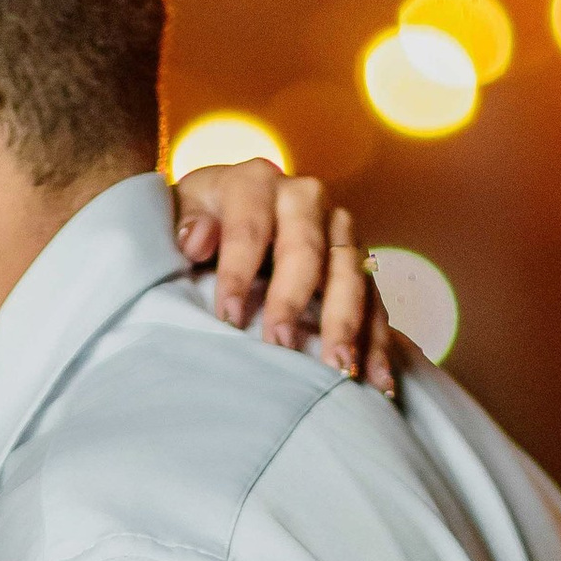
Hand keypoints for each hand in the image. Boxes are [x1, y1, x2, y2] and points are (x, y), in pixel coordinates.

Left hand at [172, 162, 395, 394]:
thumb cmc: (201, 219)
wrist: (229, 210)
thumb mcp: (183, 210)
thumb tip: (196, 240)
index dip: (238, 272)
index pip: (250, 228)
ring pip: (350, 275)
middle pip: (306, 250)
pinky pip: (374, 300)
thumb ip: (187, 221)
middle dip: (293, 301)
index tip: (229, 318)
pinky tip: (377, 378)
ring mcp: (339, 230)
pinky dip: (377, 341)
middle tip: (281, 345)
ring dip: (346, 324)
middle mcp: (306, 198)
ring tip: (337, 368)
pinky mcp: (359, 262)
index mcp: (257, 182)